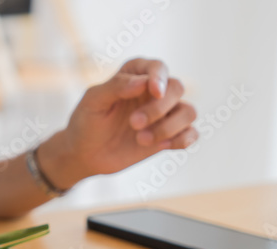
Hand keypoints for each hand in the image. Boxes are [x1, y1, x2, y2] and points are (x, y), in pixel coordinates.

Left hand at [39, 58, 196, 187]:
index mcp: (136, 75)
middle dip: (158, 108)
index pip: (158, 67)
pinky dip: (183, 140)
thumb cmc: (87, 122)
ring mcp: (164, 114)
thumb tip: (144, 82)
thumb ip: (116, 86)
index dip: (160, 77)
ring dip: (169, 127)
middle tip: (133, 124)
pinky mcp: (168, 136)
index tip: (153, 91)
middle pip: (177, 88)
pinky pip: (192, 134)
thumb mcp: (93, 101)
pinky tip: (161, 146)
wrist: (85, 154)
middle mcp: (154, 92)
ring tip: (141, 140)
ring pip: (189, 112)